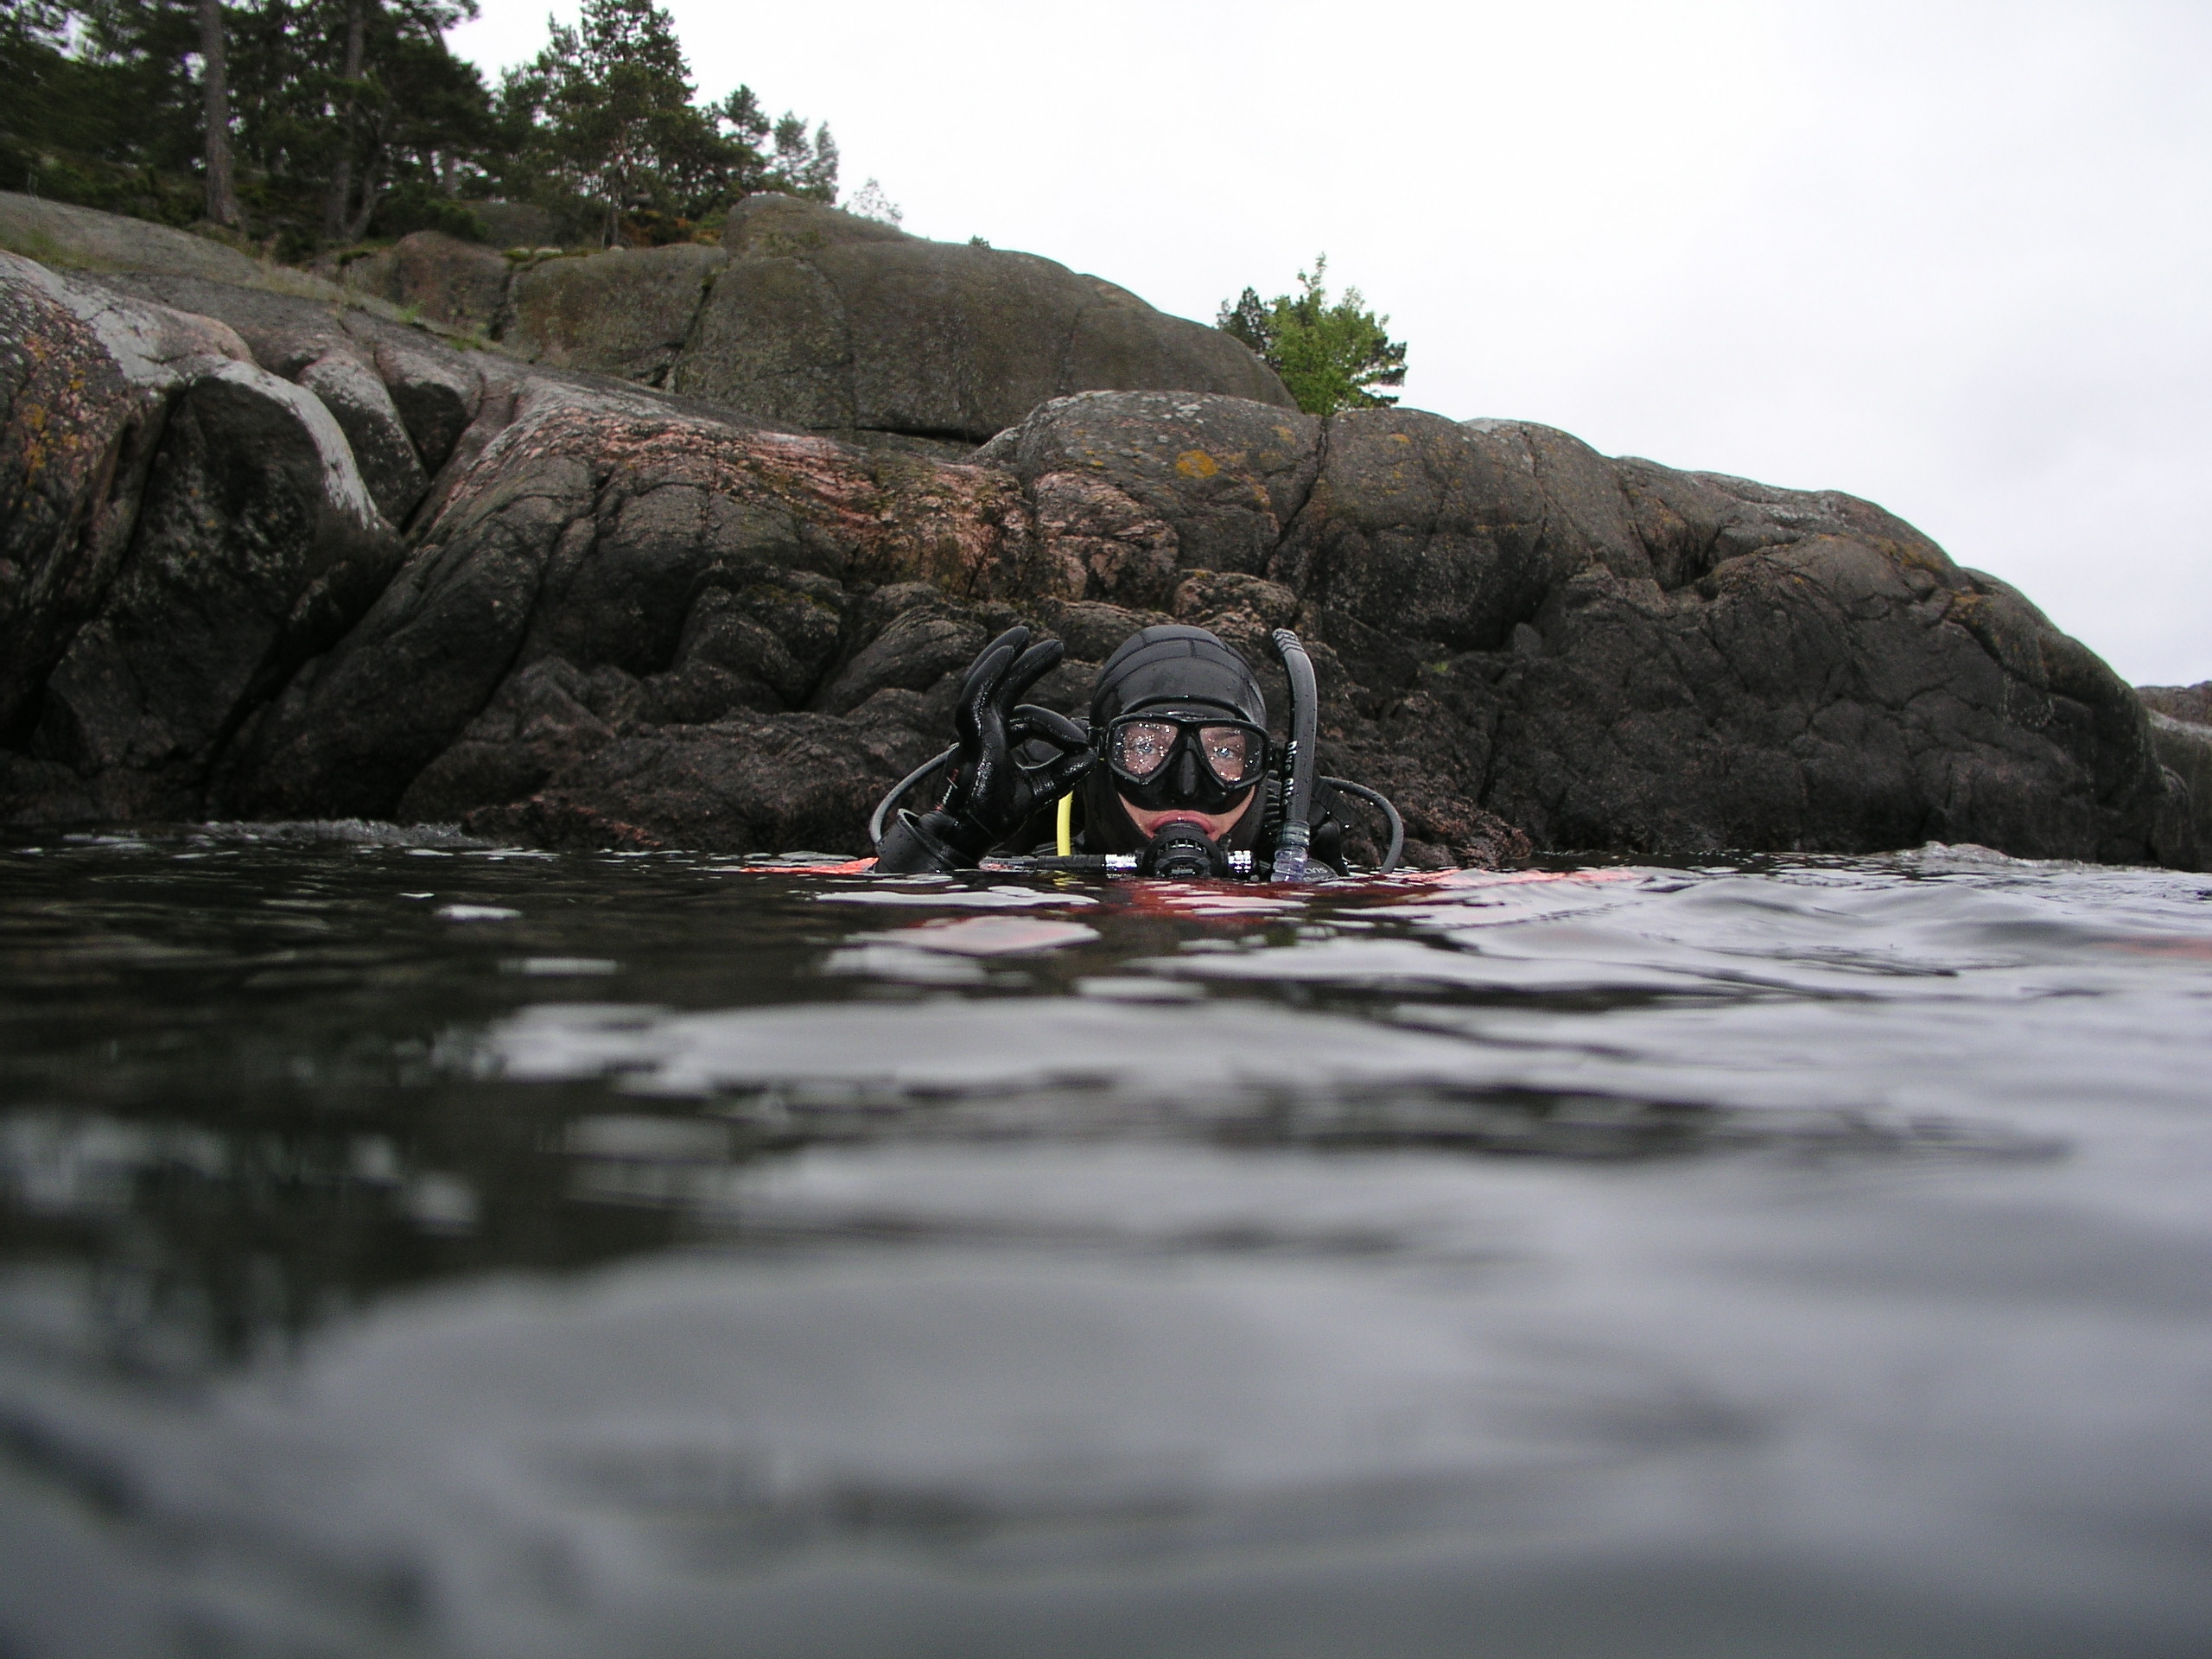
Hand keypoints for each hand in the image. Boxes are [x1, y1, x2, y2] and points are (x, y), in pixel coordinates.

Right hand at [933, 627, 1094, 858]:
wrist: (972, 835)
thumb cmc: (995, 816)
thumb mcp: (1040, 790)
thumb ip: (1062, 772)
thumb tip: (1089, 755)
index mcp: (996, 741)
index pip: (1025, 717)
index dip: (1058, 726)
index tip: (1082, 741)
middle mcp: (983, 732)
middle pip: (1003, 687)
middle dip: (1027, 663)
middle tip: (1056, 645)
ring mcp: (974, 732)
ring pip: (984, 683)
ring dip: (1005, 656)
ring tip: (1027, 636)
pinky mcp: (972, 736)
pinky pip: (976, 696)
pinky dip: (991, 673)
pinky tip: (1008, 654)